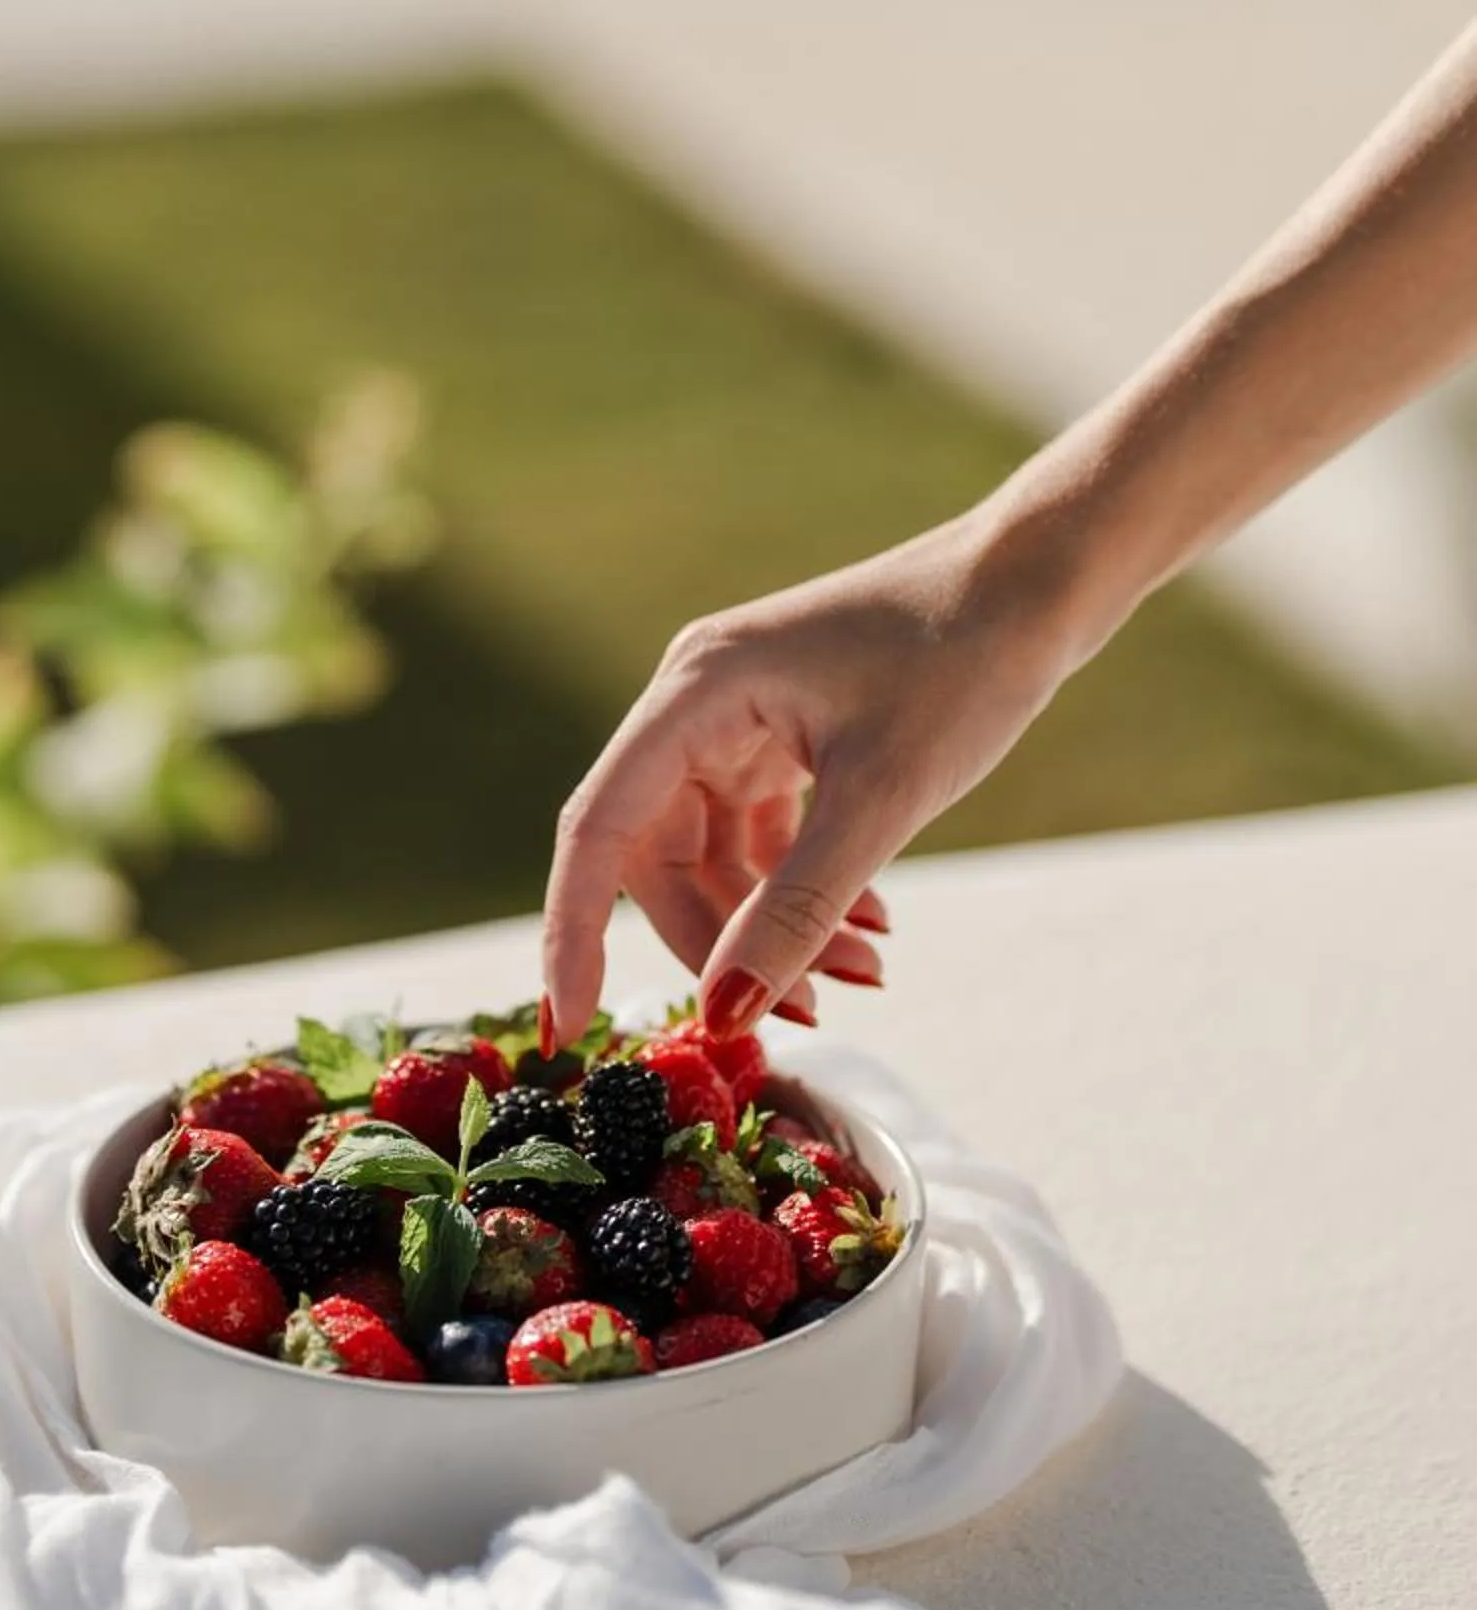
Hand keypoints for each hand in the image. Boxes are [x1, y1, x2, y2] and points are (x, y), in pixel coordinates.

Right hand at [541, 513, 1075, 1044]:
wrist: (1040, 585)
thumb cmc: (964, 662)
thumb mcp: (882, 799)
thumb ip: (798, 910)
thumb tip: (725, 1011)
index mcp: (696, 690)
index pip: (599, 827)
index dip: (575, 928)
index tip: (570, 1023)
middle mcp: (700, 702)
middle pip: (662, 855)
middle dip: (720, 941)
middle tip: (802, 1012)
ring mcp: (742, 718)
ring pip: (720, 855)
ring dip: (776, 926)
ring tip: (864, 972)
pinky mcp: (786, 734)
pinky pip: (765, 836)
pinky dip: (806, 890)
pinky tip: (870, 927)